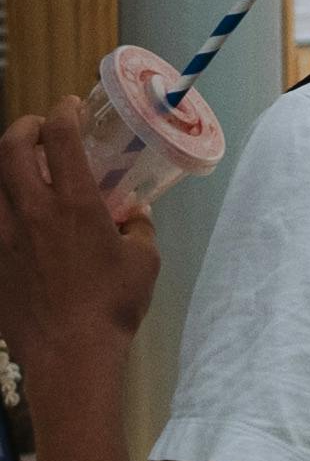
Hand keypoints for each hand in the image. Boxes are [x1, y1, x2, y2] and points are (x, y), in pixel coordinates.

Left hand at [0, 110, 156, 374]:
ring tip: (24, 169)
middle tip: (39, 126)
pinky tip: (19, 216)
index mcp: (74, 205)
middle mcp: (32, 212)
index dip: (65, 112)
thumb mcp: (144, 262)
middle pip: (11, 149)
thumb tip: (132, 213)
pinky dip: (4, 206)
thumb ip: (138, 229)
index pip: (61, 137)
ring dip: (8, 166)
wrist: (67, 355)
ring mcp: (5, 237)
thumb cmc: (113, 306)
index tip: (72, 106)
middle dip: (24, 126)